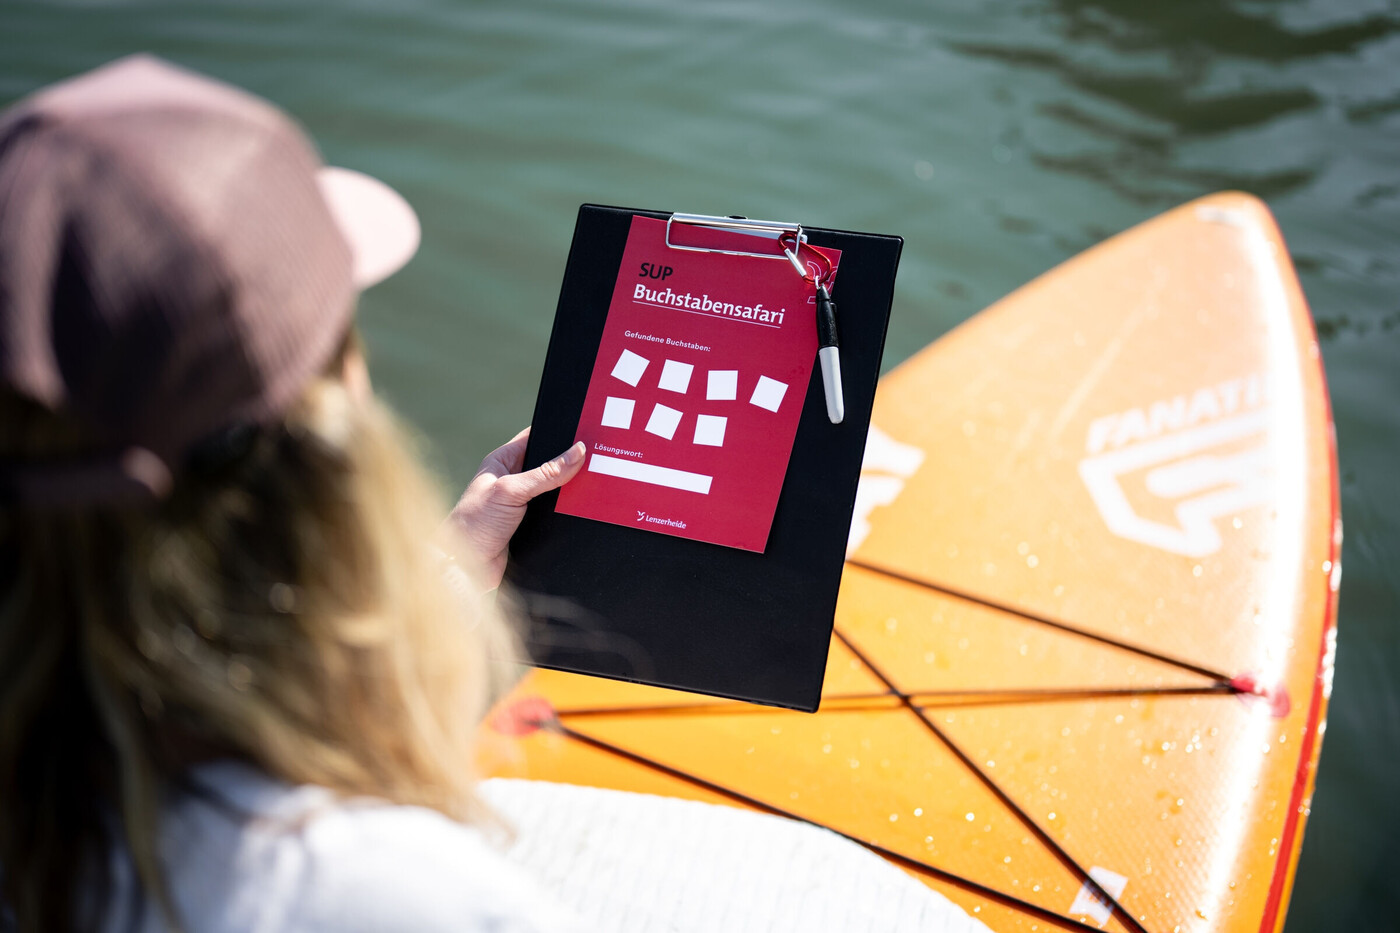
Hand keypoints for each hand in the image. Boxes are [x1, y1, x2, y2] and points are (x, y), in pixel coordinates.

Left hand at [446, 427, 585, 588]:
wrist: (465, 567)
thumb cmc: (474, 523)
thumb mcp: (512, 491)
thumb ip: (546, 473)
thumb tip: (577, 452)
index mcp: (502, 461)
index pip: (534, 437)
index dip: (556, 432)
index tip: (582, 430)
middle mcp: (512, 479)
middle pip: (548, 463)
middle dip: (569, 462)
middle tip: (595, 457)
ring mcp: (521, 502)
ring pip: (554, 489)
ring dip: (568, 489)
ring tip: (593, 482)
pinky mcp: (528, 524)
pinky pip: (554, 511)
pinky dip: (566, 510)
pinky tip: (580, 508)